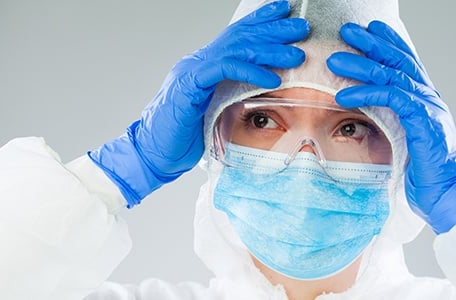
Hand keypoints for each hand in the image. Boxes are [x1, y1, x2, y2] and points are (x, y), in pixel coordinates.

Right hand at [89, 1, 309, 206]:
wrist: (154, 153)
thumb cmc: (185, 136)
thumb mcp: (216, 111)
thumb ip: (234, 95)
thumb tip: (265, 91)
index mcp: (206, 65)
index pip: (236, 36)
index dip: (261, 20)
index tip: (285, 10)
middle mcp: (198, 62)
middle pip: (240, 36)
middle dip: (273, 29)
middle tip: (301, 27)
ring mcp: (192, 71)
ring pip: (235, 49)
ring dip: (269, 49)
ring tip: (296, 54)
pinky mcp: (189, 86)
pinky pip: (224, 71)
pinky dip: (251, 71)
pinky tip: (272, 78)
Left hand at [326, 21, 455, 233]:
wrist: (448, 195)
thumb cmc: (426, 173)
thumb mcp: (405, 140)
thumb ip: (394, 121)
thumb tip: (369, 114)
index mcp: (424, 100)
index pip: (405, 62)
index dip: (388, 42)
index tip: (369, 28)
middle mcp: (428, 98)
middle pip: (398, 61)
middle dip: (371, 43)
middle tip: (347, 30)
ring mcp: (428, 108)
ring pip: (392, 75)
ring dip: (360, 65)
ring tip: (334, 60)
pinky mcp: (423, 121)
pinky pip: (392, 98)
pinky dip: (366, 92)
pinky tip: (343, 94)